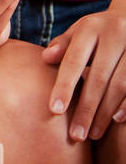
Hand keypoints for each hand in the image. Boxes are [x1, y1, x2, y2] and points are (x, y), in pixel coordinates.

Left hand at [42, 9, 125, 140]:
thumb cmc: (99, 31)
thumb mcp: (81, 31)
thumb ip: (63, 45)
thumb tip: (45, 58)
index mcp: (91, 27)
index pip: (74, 59)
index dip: (64, 86)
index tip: (54, 110)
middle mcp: (115, 34)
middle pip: (98, 77)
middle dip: (86, 109)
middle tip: (75, 135)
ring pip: (119, 85)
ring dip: (105, 112)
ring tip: (93, 134)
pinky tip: (116, 121)